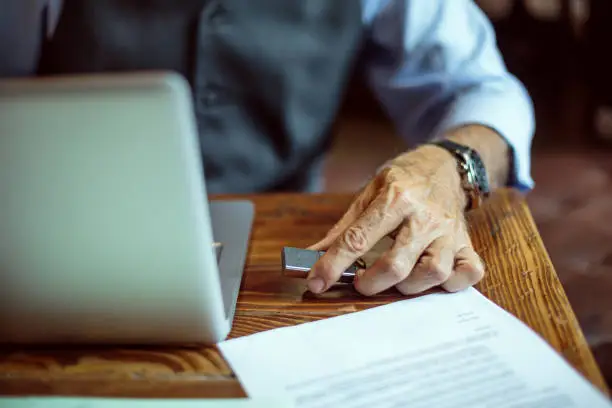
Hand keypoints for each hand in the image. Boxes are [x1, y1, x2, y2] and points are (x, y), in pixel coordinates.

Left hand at [307, 144, 484, 295]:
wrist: (446, 164)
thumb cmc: (404, 180)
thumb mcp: (369, 191)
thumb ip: (343, 228)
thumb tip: (313, 256)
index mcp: (396, 198)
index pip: (358, 239)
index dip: (333, 265)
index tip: (317, 282)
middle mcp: (425, 216)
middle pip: (397, 265)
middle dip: (371, 283)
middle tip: (361, 282)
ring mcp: (449, 232)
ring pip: (434, 273)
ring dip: (409, 286)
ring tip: (397, 280)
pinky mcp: (466, 243)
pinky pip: (469, 273)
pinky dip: (452, 284)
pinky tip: (432, 279)